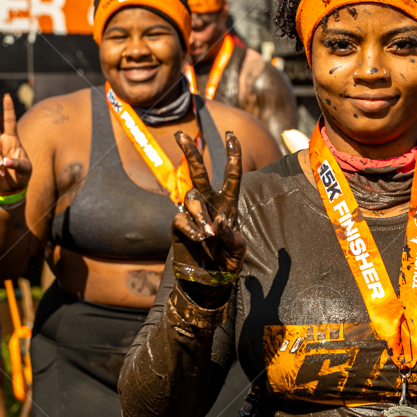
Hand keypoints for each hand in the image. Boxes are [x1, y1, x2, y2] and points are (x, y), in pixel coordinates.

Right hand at [0, 94, 31, 195]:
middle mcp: (0, 142)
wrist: (12, 188)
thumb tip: (5, 162)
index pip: (9, 122)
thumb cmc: (22, 175)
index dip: (8, 109)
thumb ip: (18, 163)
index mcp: (12, 139)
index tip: (7, 97)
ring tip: (2, 165)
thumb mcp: (26, 169)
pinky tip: (0, 173)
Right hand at [170, 131, 245, 307]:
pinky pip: (181, 219)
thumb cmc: (227, 264)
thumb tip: (220, 222)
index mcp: (228, 205)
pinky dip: (191, 228)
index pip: (231, 175)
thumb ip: (232, 237)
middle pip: (198, 172)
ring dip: (200, 214)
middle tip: (180, 134)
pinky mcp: (178, 227)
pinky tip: (199, 239)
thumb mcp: (238, 252)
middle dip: (190, 152)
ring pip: (191, 198)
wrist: (208, 282)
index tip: (231, 135)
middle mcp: (209, 205)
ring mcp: (192, 215)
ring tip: (208, 235)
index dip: (232, 155)